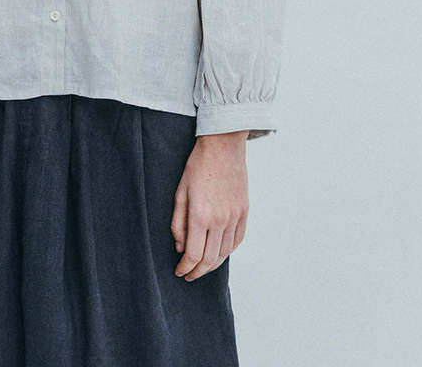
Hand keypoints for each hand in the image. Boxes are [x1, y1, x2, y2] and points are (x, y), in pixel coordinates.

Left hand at [171, 131, 248, 280]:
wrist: (223, 146)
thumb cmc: (197, 166)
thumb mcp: (180, 192)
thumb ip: (178, 223)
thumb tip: (179, 248)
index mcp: (200, 215)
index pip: (193, 255)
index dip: (185, 268)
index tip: (179, 272)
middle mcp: (220, 220)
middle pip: (209, 259)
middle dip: (197, 272)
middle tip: (188, 275)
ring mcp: (235, 217)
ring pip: (224, 253)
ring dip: (212, 265)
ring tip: (201, 267)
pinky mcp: (244, 212)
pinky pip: (237, 241)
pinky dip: (227, 252)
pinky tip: (219, 253)